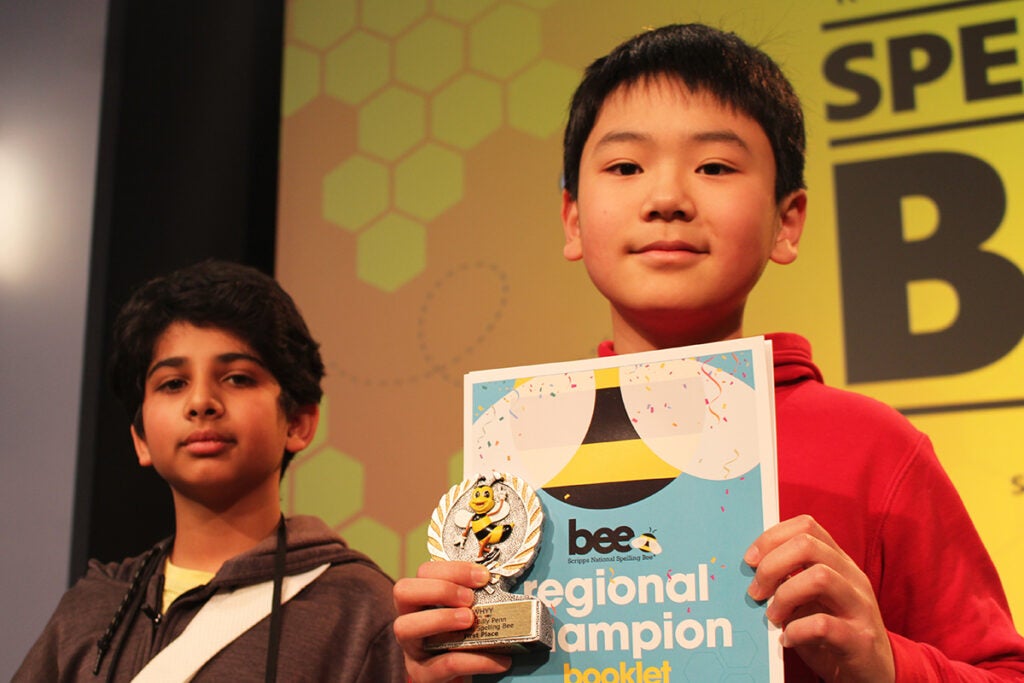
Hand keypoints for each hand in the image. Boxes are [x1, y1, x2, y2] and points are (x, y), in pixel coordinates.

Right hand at [393, 561, 511, 682]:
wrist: (463, 680)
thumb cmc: (466, 642)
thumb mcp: (468, 616)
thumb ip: (475, 600)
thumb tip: (502, 585)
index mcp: (421, 600)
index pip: (424, 572)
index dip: (452, 569)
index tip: (482, 576)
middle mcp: (410, 620)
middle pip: (403, 591)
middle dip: (439, 589)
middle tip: (469, 598)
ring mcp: (412, 649)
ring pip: (407, 627)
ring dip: (442, 618)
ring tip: (471, 621)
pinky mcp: (424, 676)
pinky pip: (444, 664)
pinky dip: (475, 660)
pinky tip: (500, 660)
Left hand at [744, 515, 894, 682]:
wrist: (873, 670)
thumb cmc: (832, 630)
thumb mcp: (810, 597)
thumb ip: (788, 578)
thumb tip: (749, 567)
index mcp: (838, 561)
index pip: (806, 526)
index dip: (772, 537)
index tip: (750, 560)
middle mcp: (852, 577)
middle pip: (807, 545)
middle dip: (771, 565)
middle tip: (756, 591)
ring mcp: (859, 606)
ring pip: (819, 578)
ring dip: (784, 596)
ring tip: (772, 616)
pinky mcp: (860, 639)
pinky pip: (823, 625)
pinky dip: (796, 631)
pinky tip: (787, 639)